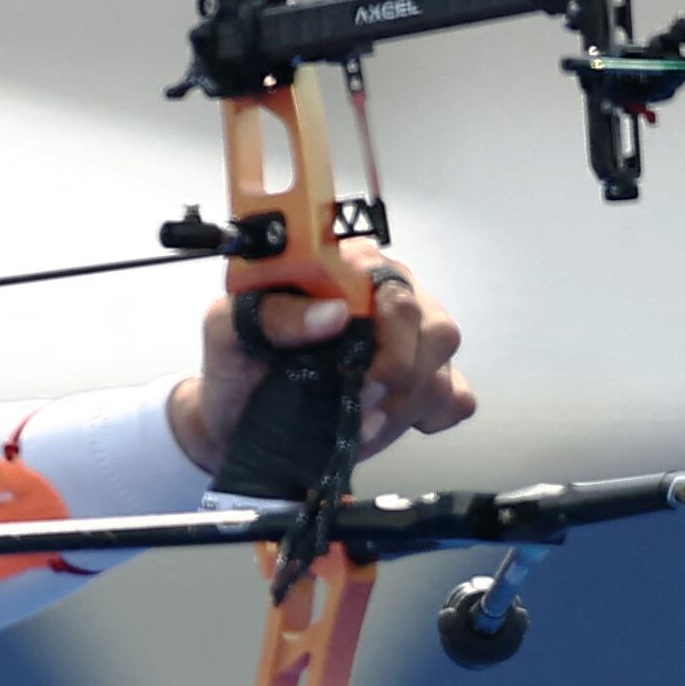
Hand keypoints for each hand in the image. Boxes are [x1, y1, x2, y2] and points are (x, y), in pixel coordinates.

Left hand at [167, 241, 474, 471]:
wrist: (236, 419)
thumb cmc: (236, 366)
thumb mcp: (228, 330)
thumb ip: (273, 313)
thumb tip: (332, 313)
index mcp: (343, 266)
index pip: (394, 286)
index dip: (384, 332)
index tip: (354, 370)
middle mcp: (386, 293)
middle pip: (433, 327)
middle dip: (395, 374)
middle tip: (356, 397)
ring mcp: (410, 337)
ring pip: (443, 364)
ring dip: (402, 402)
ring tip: (358, 415)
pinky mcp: (424, 378)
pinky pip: (456, 396)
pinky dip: (427, 415)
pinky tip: (384, 417)